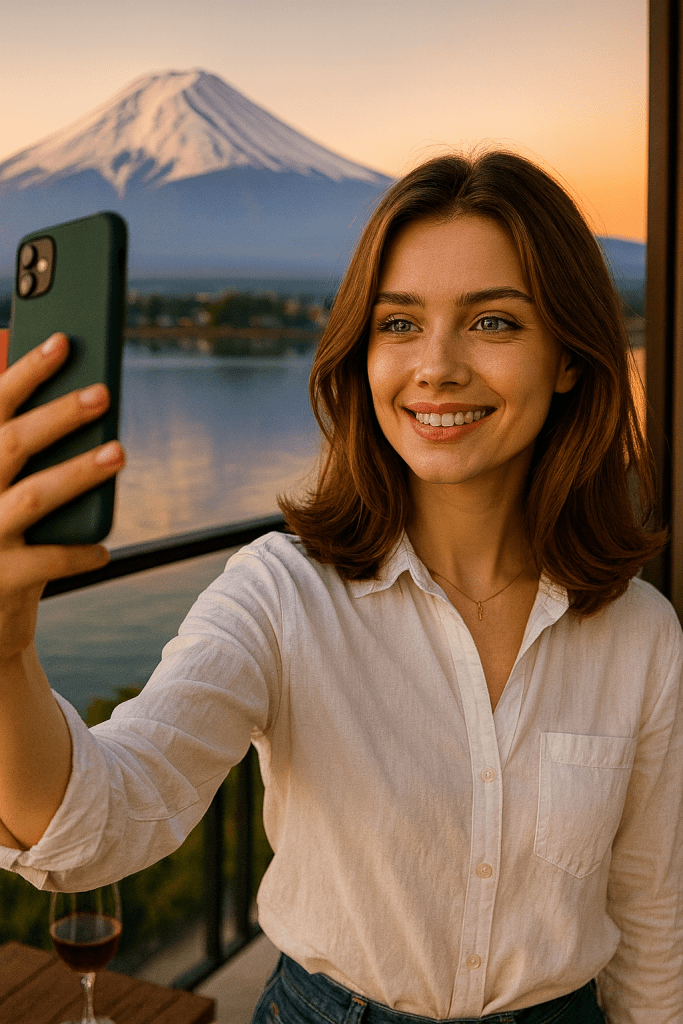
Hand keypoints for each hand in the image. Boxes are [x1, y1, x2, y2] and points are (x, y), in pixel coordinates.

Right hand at [0, 333, 124, 659]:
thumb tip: (57, 388)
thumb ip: (14, 443)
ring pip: (34, 496)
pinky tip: (103, 551)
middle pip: (12, 442)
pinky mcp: (0, 578)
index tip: (62, 341)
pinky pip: (47, 561)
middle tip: (102, 394)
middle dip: (59, 414)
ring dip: (79, 472)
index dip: (25, 372)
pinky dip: (79, 554)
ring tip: (118, 453)